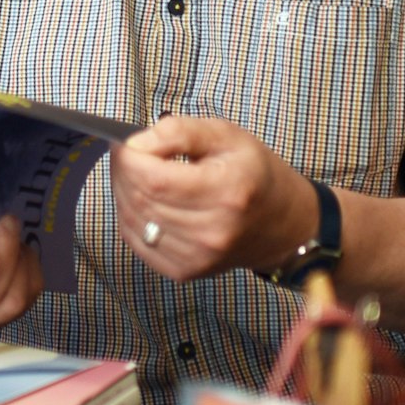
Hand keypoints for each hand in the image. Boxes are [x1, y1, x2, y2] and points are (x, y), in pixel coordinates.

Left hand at [111, 116, 315, 280]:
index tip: (125, 142)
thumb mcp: (225, 135)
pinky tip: (142, 201)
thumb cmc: (253, 173)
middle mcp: (212, 231)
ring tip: (135, 174)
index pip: (153, 179)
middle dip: (123, 172)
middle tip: (127, 154)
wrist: (281, 223)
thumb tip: (136, 143)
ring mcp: (198, 257)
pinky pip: (138, 243)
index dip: (128, 158)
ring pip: (133, 222)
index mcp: (225, 192)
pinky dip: (130, 218)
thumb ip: (179, 131)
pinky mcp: (186, 272)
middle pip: (139, 200)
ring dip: (123, 193)